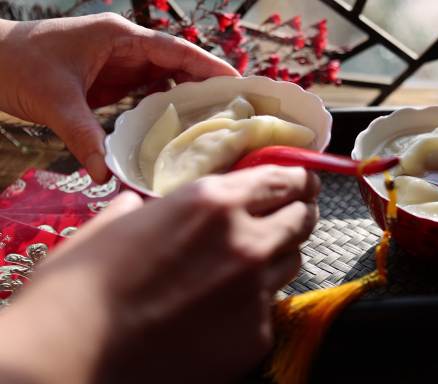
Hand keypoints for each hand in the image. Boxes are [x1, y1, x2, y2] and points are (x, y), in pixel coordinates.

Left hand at [0, 13, 238, 182]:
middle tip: (235, 111)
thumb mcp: (56, 101)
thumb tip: (106, 176)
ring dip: (189, 100)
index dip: (208, 65)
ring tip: (215, 125)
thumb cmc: (18, 65)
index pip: (175, 50)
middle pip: (179, 66)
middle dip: (206, 86)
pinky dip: (166, 110)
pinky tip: (179, 131)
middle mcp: (126, 49)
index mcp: (120, 38)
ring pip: (167, 81)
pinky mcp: (113, 82)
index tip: (237, 82)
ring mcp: (121, 65)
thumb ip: (84, 137)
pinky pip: (150, 95)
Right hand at [0, 166, 318, 382]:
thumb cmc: (79, 287)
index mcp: (212, 202)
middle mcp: (246, 241)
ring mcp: (255, 291)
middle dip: (299, 214)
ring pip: (291, 263)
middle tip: (291, 217)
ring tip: (250, 266)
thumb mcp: (115, 225)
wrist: (71, 356)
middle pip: (301, 219)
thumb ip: (148, 208)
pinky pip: (270, 308)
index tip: (304, 183)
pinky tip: (225, 311)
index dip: (298, 180)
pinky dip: (255, 304)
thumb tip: (143, 206)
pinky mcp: (256, 336)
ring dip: (278, 258)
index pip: (283, 180)